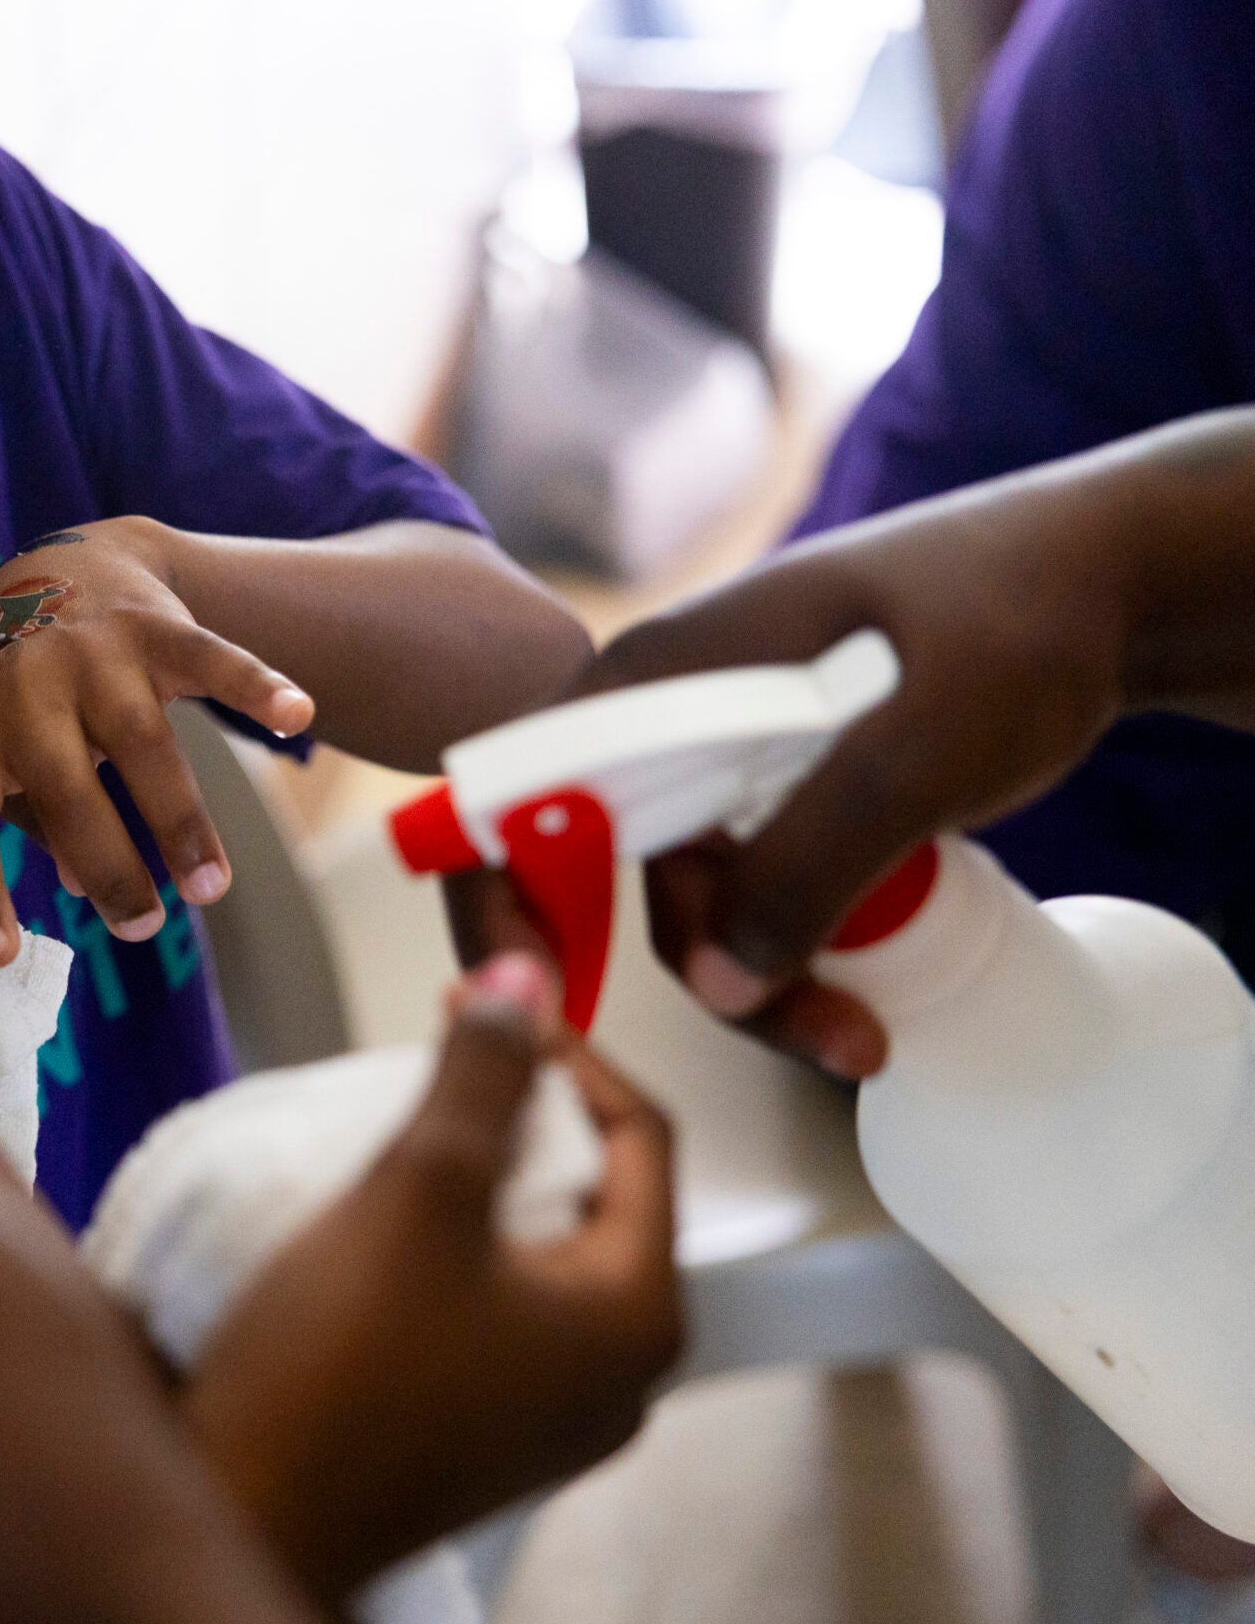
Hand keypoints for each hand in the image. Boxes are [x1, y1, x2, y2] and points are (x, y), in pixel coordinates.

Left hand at [0, 521, 314, 966]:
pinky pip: (210, 658)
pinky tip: (296, 717)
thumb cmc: (15, 690)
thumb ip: (30, 820)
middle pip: (65, 790)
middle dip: (109, 867)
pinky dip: (255, 686)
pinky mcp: (151, 625)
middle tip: (142, 928)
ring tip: (210, 888)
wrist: (56, 560)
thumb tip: (76, 891)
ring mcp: (87, 651)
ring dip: (180, 822)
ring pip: (141, 743)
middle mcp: (18, 687)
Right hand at [183, 954, 681, 1600]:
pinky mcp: (482, 1434)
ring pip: (537, 1252)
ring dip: (478, 1181)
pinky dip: (453, 1250)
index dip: (565, 1055)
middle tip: (436, 1069)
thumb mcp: (418, 1190)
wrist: (246, 1516)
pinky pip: (494, 1309)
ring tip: (399, 1139)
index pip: (642, 1138)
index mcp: (638, 1317)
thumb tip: (524, 983)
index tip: (482, 1011)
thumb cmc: (339, 1367)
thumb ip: (481, 1076)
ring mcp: (551, 1416)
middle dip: (518, 1119)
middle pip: (594, 1197)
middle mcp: (619, 1378)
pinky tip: (380, 1227)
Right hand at [562, 497, 1126, 1075]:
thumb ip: (808, 860)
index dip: (512, 900)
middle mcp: (669, 712)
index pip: (526, 793)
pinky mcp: (779, 786)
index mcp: (658, 673)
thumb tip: (719, 980)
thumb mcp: (914, 748)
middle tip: (833, 1037)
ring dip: (766, 978)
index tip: (545, 999)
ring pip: (699, 897)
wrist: (1109, 586)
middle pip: (619, 875)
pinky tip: (868, 981)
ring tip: (871, 1032)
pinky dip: (798, 949)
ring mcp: (724, 750)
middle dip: (706, 970)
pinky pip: (752, 888)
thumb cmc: (1014, 625)